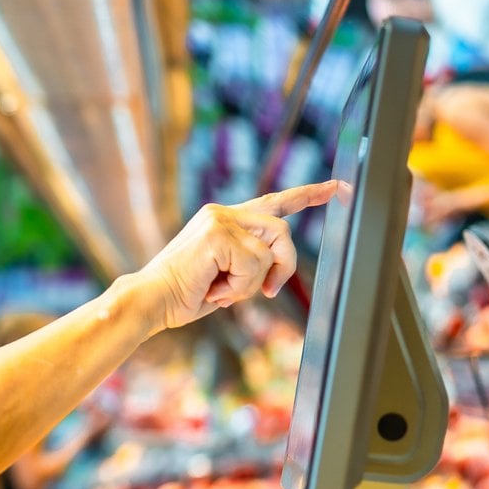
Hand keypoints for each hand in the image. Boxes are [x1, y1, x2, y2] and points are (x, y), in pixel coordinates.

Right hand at [132, 182, 340, 330]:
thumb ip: (250, 262)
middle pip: (281, 231)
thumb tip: (275, 271)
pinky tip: (214, 290)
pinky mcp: (218, 235)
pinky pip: (254, 265)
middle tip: (268, 292)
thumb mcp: (226, 275)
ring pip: (270, 251)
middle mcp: (222, 212)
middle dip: (283, 266)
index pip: (273, 202)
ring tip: (223, 292)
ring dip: (253, 282)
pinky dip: (239, 287)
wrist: (151, 301)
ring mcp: (219, 220)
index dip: (307, 195)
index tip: (336, 187)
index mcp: (224, 219)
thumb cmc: (184, 295)